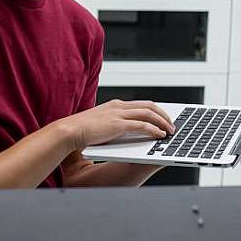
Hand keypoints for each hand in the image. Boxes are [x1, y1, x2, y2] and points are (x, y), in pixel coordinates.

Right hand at [57, 100, 175, 150]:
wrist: (69, 131)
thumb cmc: (81, 131)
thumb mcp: (101, 125)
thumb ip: (113, 125)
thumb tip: (126, 132)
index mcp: (114, 105)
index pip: (140, 104)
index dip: (155, 111)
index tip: (163, 118)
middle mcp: (118, 106)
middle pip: (149, 106)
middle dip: (163, 115)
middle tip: (171, 125)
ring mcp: (118, 114)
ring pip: (148, 113)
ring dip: (162, 122)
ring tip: (169, 131)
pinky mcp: (117, 124)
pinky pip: (142, 125)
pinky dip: (153, 129)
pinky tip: (159, 135)